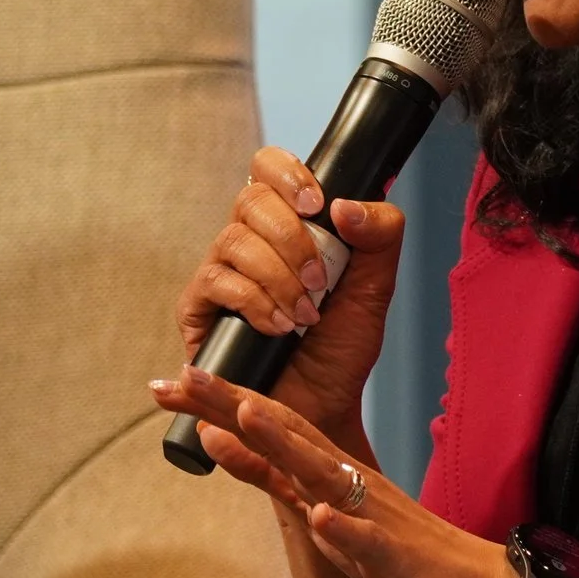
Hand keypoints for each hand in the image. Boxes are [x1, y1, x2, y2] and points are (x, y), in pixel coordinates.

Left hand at [151, 365, 518, 577]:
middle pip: (285, 433)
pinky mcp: (392, 557)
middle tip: (186, 372)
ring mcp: (368, 516)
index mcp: (324, 471)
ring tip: (247, 415)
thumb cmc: (390, 549)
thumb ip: (273, 476)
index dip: (217, 403)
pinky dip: (344, 529)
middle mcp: (343, 481)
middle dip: (235, 403)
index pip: (265, 427)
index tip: (170, 379)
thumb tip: (220, 438)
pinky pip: (367, 542)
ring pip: (322, 474)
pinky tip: (322, 517)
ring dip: (285, 444)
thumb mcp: (317, 509)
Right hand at [173, 147, 406, 430]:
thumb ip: (380, 236)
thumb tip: (344, 205)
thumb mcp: (376, 288)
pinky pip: (216, 282)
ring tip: (305, 316)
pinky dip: (255, 302)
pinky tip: (278, 328)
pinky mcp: (197, 309)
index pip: (269, 167)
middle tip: (322, 281)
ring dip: (279, 277)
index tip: (317, 205)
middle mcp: (247, 240)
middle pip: (250, 199)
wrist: (321, 409)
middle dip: (292, 237)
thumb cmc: (341, 349)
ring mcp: (219, 273)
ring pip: (234, 240)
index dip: (288, 174)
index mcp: (287, 223)